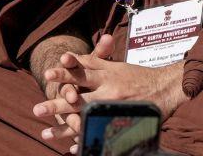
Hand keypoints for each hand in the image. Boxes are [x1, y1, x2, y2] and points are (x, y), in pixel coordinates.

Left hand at [34, 34, 186, 153]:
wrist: (166, 88)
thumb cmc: (135, 75)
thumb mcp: (114, 65)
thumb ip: (92, 61)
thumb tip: (68, 56)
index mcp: (107, 78)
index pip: (81, 75)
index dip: (65, 74)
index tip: (47, 74)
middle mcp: (109, 95)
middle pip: (79, 102)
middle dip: (56, 106)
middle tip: (36, 109)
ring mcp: (114, 111)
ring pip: (85, 122)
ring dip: (64, 129)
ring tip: (45, 134)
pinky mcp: (120, 124)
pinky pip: (100, 134)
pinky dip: (86, 141)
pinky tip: (72, 149)